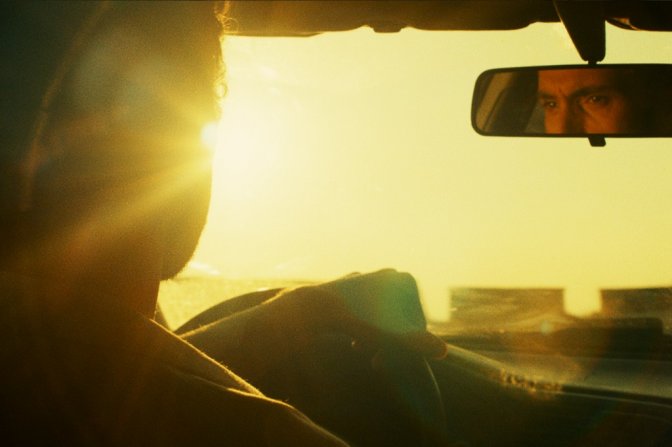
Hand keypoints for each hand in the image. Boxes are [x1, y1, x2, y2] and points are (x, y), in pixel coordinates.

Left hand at [258, 269, 447, 359]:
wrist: (308, 306)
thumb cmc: (348, 320)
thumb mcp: (383, 334)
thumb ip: (412, 343)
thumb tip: (444, 352)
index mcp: (404, 280)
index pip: (415, 322)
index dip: (404, 348)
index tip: (381, 362)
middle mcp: (390, 274)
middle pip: (400, 318)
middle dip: (389, 342)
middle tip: (374, 361)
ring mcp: (371, 277)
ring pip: (384, 315)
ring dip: (377, 336)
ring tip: (360, 350)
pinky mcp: (353, 284)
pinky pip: (368, 310)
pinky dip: (365, 326)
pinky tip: (355, 341)